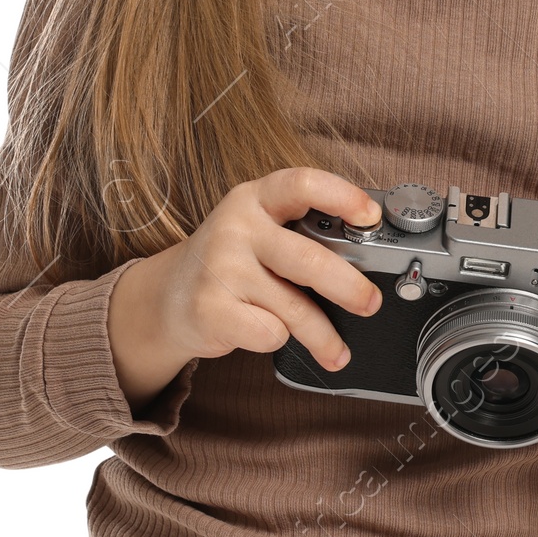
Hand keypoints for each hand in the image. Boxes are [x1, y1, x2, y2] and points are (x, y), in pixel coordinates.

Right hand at [151, 167, 384, 373]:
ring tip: (337, 352)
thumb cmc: (231, 262)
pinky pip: (270, 333)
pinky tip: (269, 333)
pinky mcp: (210, 308)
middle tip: (370, 302)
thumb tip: (366, 260)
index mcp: (255, 198)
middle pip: (308, 258)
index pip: (302, 184)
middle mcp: (236, 226)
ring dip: (323, 335)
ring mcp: (221, 267)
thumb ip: (301, 235)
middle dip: (349, 287)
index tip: (370, 216)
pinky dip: (279, 340)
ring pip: (294, 308)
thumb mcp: (259, 231)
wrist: (167, 297)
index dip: (342, 196)